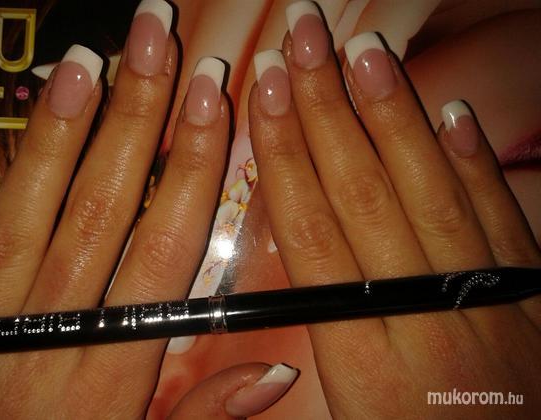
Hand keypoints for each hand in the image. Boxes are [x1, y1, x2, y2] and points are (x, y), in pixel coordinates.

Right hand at [248, 3, 540, 417]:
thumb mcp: (347, 416)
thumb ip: (322, 339)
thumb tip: (295, 271)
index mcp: (364, 354)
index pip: (312, 230)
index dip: (285, 152)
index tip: (266, 88)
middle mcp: (422, 313)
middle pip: (363, 192)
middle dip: (328, 107)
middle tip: (302, 36)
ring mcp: (485, 298)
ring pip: (428, 190)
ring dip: (392, 114)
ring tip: (363, 48)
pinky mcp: (527, 294)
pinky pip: (499, 217)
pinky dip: (472, 162)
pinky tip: (449, 114)